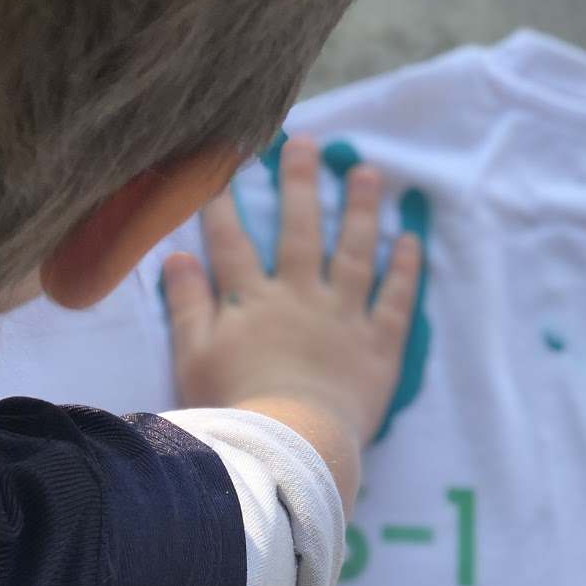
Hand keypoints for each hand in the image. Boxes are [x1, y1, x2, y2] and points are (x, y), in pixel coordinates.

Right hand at [161, 134, 422, 448]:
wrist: (292, 442)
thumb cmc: (235, 408)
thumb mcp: (193, 358)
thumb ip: (187, 306)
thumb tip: (176, 257)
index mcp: (253, 302)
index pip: (234, 244)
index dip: (225, 206)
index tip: (222, 169)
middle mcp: (301, 297)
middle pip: (300, 231)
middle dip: (299, 184)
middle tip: (303, 143)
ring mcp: (343, 317)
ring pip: (355, 252)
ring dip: (361, 209)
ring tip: (366, 172)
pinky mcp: (379, 345)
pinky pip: (396, 298)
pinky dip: (405, 267)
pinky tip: (410, 238)